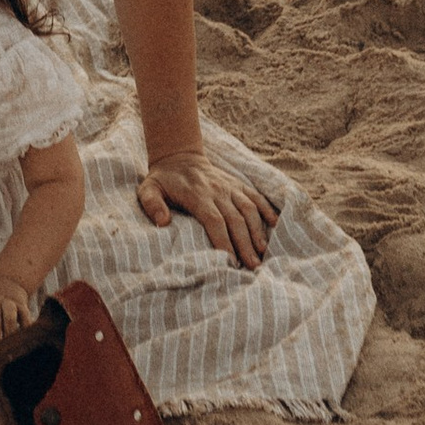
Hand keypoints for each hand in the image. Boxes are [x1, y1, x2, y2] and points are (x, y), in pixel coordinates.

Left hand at [138, 147, 277, 269]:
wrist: (179, 157)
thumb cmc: (163, 180)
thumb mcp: (148, 189)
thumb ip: (152, 205)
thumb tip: (163, 223)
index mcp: (197, 194)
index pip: (214, 220)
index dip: (224, 241)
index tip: (230, 262)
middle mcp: (217, 190)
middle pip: (235, 219)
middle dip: (245, 244)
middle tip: (252, 267)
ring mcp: (229, 186)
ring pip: (249, 209)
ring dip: (257, 231)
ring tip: (263, 253)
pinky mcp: (237, 184)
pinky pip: (256, 196)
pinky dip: (267, 209)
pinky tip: (276, 225)